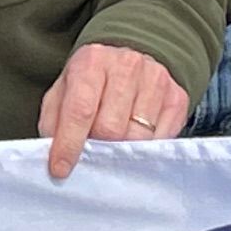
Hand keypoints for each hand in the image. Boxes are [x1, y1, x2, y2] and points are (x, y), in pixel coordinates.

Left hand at [38, 42, 188, 180]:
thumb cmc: (90, 85)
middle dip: (98, 148)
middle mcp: (127, 65)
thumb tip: (53, 156)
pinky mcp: (177, 97)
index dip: (69, 144)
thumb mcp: (62, 94)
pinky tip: (135, 140)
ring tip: (114, 144)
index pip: (80, 110)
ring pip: (139, 137)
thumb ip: (54, 123)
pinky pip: (162, 140)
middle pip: (111, 128)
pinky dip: (145, 149)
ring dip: (122, 151)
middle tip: (92, 151)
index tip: (60, 169)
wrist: (129, 61)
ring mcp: (156, 79)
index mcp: (92, 62)